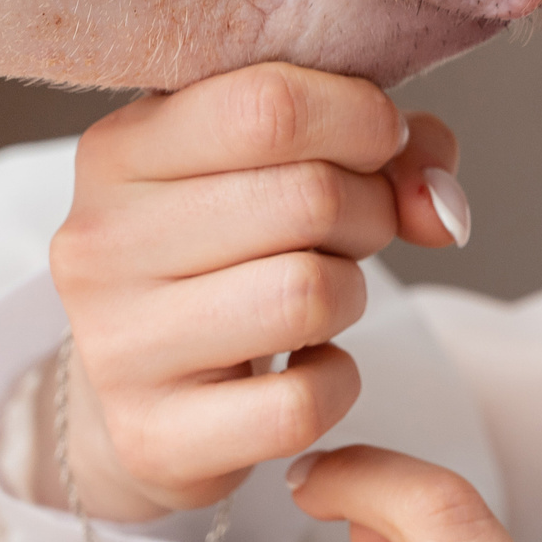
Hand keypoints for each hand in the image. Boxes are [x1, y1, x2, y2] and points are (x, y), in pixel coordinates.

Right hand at [44, 64, 466, 520]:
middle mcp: (102, 243)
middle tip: (352, 233)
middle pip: (308, 198)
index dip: (361, 119)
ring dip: (351, 294)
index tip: (380, 143)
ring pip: (309, 295)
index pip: (269, 104)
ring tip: (322, 295)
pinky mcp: (153, 437)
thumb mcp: (283, 162)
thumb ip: (386, 148)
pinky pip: (302, 404)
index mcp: (121, 149)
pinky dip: (336, 382)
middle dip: (370, 212)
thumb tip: (440, 207)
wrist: (138, 387)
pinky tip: (307, 366)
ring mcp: (117, 345)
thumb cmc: (226, 251)